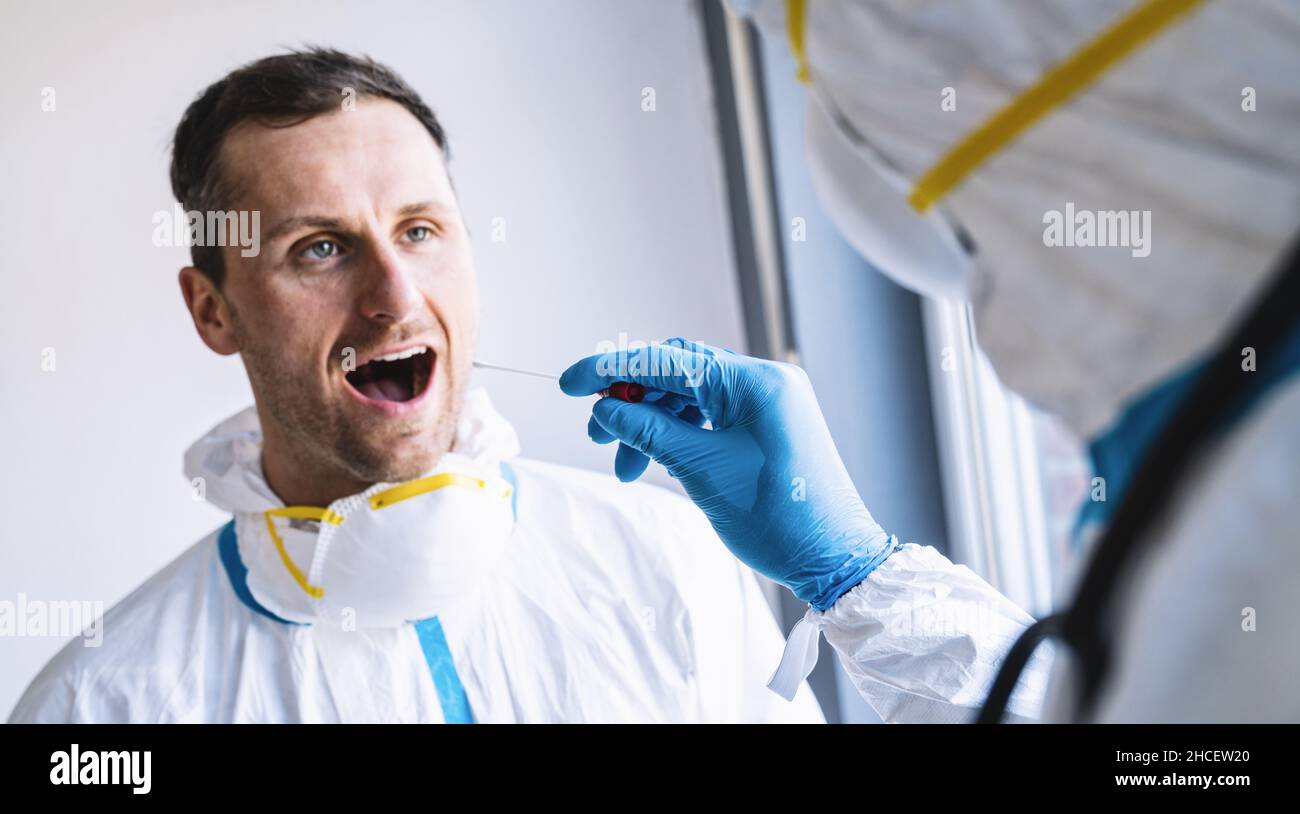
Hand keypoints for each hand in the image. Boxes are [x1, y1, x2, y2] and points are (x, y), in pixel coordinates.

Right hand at [559, 338, 895, 609]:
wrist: (835, 558)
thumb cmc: (779, 518)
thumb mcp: (703, 471)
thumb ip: (650, 432)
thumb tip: (605, 409)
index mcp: (754, 382)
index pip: (669, 360)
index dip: (613, 369)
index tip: (571, 383)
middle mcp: (764, 381)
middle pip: (679, 373)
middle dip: (632, 399)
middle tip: (597, 434)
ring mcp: (769, 402)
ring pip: (691, 397)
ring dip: (652, 424)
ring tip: (624, 465)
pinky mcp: (768, 425)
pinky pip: (711, 415)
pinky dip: (679, 435)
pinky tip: (658, 461)